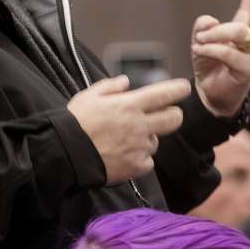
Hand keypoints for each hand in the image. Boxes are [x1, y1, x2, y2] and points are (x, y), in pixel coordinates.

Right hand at [66, 75, 190, 182]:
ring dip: (147, 139)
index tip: (184, 88)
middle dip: (174, 115)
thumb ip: (110, 87)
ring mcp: (139, 147)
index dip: (178, 90)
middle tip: (166, 115)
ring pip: (156, 141)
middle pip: (174, 119)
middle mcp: (139, 125)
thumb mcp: (89, 96)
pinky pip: (147, 161)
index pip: (165, 94)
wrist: (65, 154)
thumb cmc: (75, 123)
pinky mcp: (136, 166)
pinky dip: (139, 159)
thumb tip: (125, 81)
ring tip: (125, 140)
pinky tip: (123, 156)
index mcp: (129, 105)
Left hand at [191, 0, 249, 117]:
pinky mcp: (247, 68)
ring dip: (214, 34)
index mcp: (245, 26)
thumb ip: (203, 28)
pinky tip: (199, 50)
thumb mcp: (201, 42)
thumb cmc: (210, 66)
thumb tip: (209, 21)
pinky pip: (228, 52)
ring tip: (199, 42)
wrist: (212, 97)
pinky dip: (210, 49)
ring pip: (238, 31)